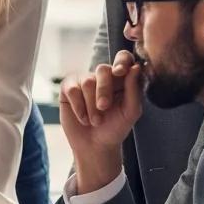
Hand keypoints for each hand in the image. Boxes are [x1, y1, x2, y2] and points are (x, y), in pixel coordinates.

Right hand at [59, 51, 143, 191]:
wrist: (94, 145)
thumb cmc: (115, 128)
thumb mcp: (131, 111)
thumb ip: (134, 89)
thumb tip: (135, 67)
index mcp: (121, 79)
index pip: (123, 58)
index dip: (121, 61)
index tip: (120, 72)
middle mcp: (102, 77)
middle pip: (102, 69)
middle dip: (104, 90)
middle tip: (104, 107)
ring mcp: (84, 81)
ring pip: (87, 81)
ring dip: (91, 105)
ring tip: (94, 120)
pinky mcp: (68, 89)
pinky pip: (72, 90)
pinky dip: (78, 106)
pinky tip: (82, 118)